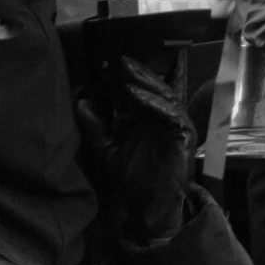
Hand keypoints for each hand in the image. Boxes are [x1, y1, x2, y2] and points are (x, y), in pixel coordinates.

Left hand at [77, 56, 195, 245]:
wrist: (149, 206)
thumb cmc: (132, 179)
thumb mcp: (107, 149)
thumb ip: (96, 127)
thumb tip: (81, 104)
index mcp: (148, 118)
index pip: (140, 91)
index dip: (126, 77)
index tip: (107, 65)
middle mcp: (163, 117)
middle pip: (153, 87)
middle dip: (137, 72)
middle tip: (120, 58)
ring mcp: (176, 123)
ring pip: (163, 94)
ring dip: (144, 81)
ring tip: (126, 69)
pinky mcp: (184, 132)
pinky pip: (169, 111)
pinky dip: (151, 101)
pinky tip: (134, 94)